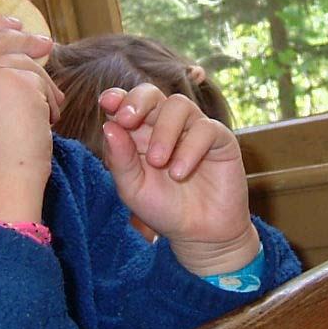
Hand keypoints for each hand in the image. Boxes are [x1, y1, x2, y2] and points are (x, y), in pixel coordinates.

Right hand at [0, 16, 62, 222]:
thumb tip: (11, 38)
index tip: (12, 24)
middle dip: (22, 38)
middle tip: (44, 44)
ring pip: (19, 56)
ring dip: (41, 81)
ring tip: (48, 109)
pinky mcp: (6, 80)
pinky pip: (36, 74)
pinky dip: (49, 95)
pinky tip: (47, 119)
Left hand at [98, 84, 257, 274]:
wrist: (200, 235)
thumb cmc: (164, 209)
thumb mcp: (133, 189)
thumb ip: (120, 160)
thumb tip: (109, 126)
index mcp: (140, 134)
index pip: (127, 104)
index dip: (118, 98)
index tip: (107, 104)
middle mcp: (166, 126)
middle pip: (152, 94)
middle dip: (138, 101)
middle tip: (127, 120)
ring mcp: (194, 130)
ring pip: (179, 104)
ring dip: (164, 130)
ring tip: (158, 161)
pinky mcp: (220, 139)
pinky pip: (205, 128)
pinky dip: (190, 148)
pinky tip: (180, 173)